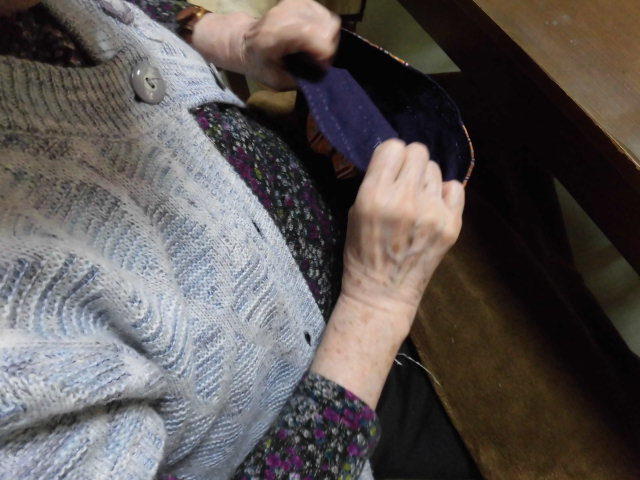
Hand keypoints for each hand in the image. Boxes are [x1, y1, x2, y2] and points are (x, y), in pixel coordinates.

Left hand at [192, 0, 339, 89]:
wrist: (243, 40)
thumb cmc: (258, 63)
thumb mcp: (276, 81)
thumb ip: (299, 80)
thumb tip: (321, 76)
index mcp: (278, 34)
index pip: (319, 38)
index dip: (324, 55)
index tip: (317, 66)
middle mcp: (287, 13)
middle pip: (328, 26)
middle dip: (328, 46)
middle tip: (317, 58)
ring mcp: (295, 3)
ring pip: (329, 19)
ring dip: (327, 36)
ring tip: (314, 48)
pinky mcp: (299, 0)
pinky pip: (324, 13)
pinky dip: (323, 27)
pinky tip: (312, 36)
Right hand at [341, 139, 464, 328]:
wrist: (383, 292)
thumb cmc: (362, 252)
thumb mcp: (354, 212)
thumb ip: (375, 183)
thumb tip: (396, 159)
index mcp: (374, 195)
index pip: (393, 147)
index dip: (390, 156)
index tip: (389, 168)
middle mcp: (405, 199)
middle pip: (418, 152)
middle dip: (409, 164)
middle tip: (404, 183)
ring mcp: (432, 212)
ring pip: (435, 169)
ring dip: (425, 181)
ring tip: (416, 202)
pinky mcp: (451, 225)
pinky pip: (454, 188)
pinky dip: (444, 195)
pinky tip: (433, 209)